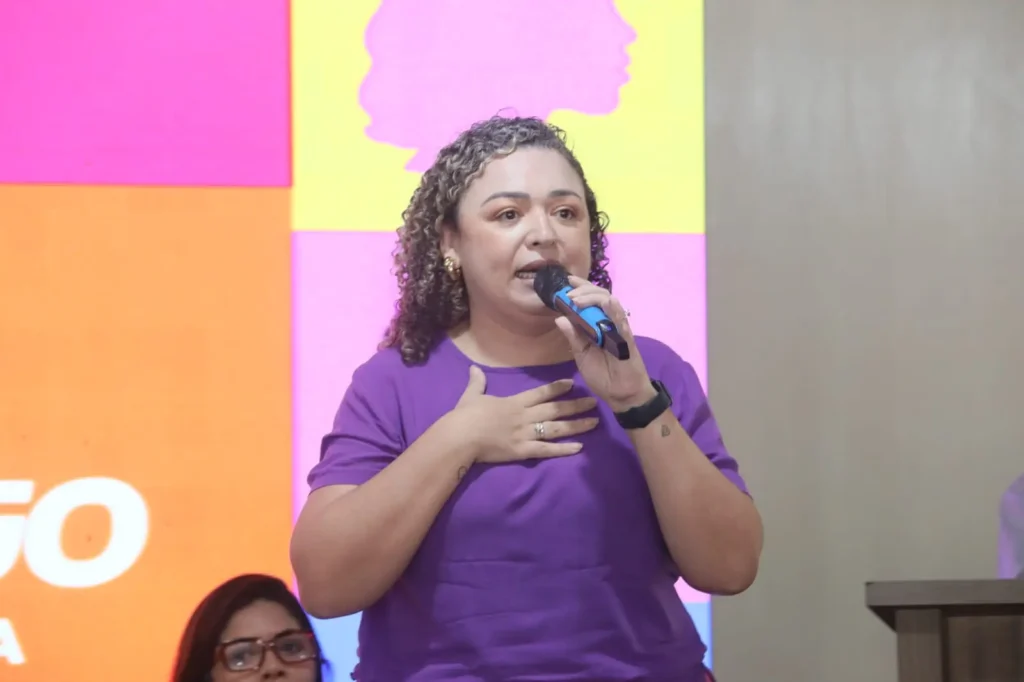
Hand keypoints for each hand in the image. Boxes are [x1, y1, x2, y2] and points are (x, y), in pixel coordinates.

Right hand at [450, 365, 598, 462]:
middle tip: (594, 402)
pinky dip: (563, 449)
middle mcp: (525, 416)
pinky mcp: (523, 450)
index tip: (572, 383)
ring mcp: (525, 433)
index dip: (557, 388)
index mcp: (514, 402)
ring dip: (576, 425)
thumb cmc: (465, 415)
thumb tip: (473, 368)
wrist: (461, 436)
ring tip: (594, 422)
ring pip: (556, 428)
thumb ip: (477, 382)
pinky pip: (547, 449)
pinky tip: (579, 448)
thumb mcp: (471, 395)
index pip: (540, 393)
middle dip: (576, 405)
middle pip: (555, 409)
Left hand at [555, 276, 654, 410]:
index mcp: (596, 325)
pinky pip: (622, 322)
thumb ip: (573, 337)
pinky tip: (609, 302)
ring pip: (610, 304)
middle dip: (584, 290)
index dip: (581, 289)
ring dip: (593, 298)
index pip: (590, 301)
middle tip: (569, 293)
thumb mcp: (582, 355)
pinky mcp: (627, 340)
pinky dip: (616, 311)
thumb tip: (560, 318)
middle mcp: (608, 323)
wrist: (620, 395)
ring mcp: (618, 329)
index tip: (567, 281)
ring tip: (577, 300)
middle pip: (600, 296)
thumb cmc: (603, 375)